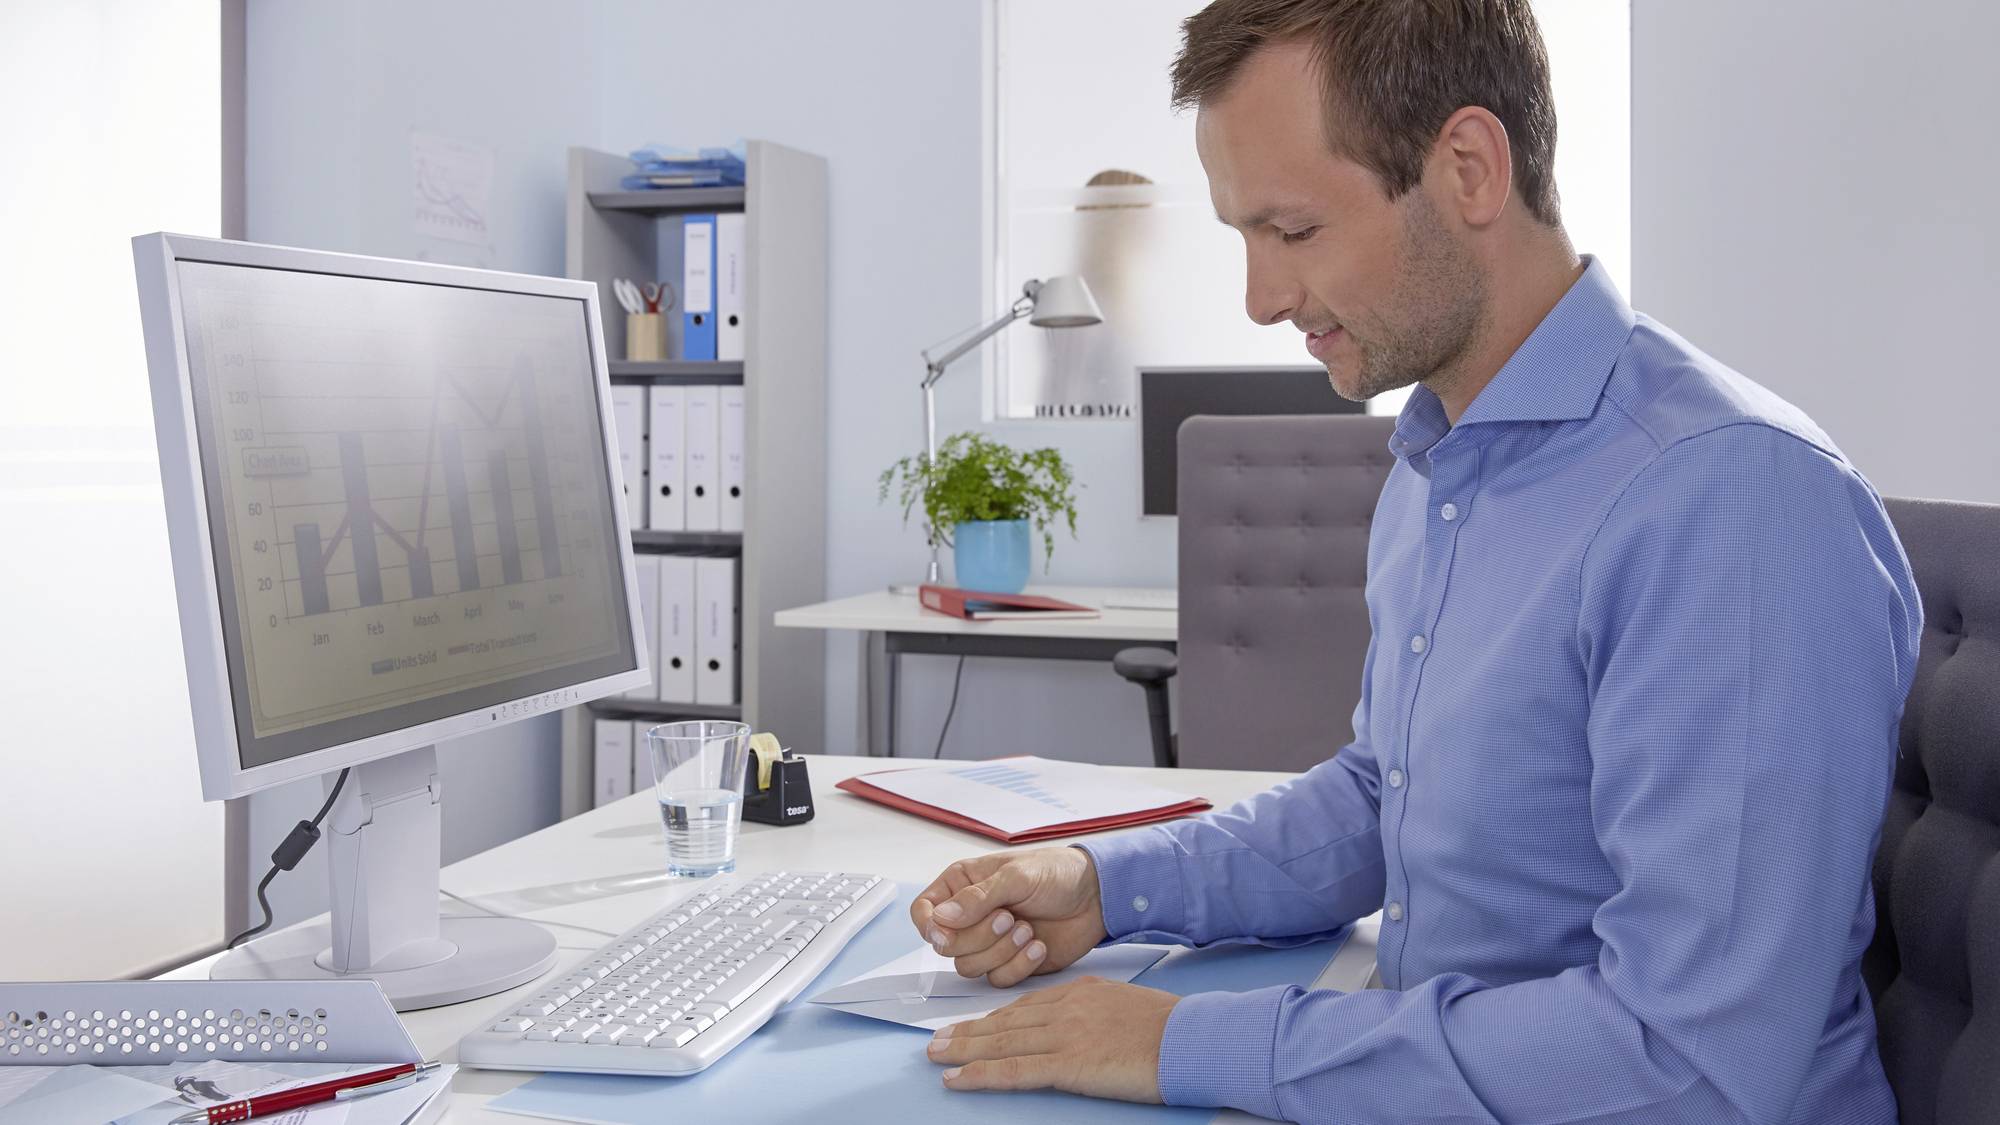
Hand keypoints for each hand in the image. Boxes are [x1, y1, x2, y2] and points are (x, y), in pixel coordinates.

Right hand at [909, 848, 1107, 986]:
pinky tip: (1038, 946)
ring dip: (999, 952)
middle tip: (1009, 918)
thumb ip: (977, 898)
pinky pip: (996, 980)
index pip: (923, 911)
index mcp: (962, 886)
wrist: (1097, 897)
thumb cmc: (1057, 873)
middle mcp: (970, 916)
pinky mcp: (1009, 964)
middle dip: (978, 937)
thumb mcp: (1017, 876)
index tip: (946, 931)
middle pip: (945, 945)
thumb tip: (941, 918)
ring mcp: (988, 943)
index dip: (928, 925)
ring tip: (1028, 930)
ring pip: (968, 967)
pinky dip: (1017, 966)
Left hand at [926, 977, 1178, 1101]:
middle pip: (1005, 1021)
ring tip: (935, 1055)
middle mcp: (1065, 1008)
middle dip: (968, 1031)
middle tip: (937, 1038)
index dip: (993, 1017)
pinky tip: (958, 1078)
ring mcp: (1064, 1035)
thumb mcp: (1125, 1006)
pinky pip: (1013, 1070)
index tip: (972, 1024)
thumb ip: (1094, 1012)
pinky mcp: (1068, 1063)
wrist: (1191, 1039)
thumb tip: (1079, 1027)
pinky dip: (980, 1074)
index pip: (1025, 1005)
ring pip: (1001, 1042)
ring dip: (962, 1049)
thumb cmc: (1169, 1028)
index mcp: (1080, 992)